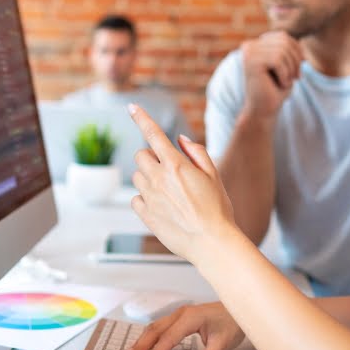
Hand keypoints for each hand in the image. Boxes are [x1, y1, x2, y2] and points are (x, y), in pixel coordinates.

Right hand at [120, 302, 244, 349]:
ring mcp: (179, 314)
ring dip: (141, 342)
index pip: (167, 340)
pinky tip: (144, 346)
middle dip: (139, 348)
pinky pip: (160, 327)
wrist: (239, 308)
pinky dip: (149, 337)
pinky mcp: (180, 317)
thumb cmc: (232, 322)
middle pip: (154, 331)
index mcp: (189, 318)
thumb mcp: (223, 344)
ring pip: (154, 327)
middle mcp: (181, 314)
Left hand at [127, 103, 239, 266]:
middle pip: (141, 156)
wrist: (212, 242)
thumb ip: (196, 152)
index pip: (153, 133)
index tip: (131, 106)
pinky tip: (162, 207)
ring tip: (169, 193)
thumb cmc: (217, 209)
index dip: (141, 117)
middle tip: (169, 171)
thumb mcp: (214, 175)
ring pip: (137, 177)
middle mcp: (158, 178)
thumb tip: (179, 139)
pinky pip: (136, 199)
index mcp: (176, 164)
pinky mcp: (146, 215)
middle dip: (151, 158)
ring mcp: (150, 197)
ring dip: (148, 179)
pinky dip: (144, 199)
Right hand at [239, 31, 302, 117]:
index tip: (298, 70)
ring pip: (282, 50)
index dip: (297, 51)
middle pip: (284, 40)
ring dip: (291, 68)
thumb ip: (288, 49)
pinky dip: (285, 74)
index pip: (283, 36)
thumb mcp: (286, 65)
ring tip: (287, 81)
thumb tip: (299, 40)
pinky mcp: (250, 62)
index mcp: (255, 44)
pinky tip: (280, 84)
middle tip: (296, 77)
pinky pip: (277, 60)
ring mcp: (248, 53)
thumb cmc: (275, 89)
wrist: (262, 111)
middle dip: (296, 59)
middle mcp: (249, 46)